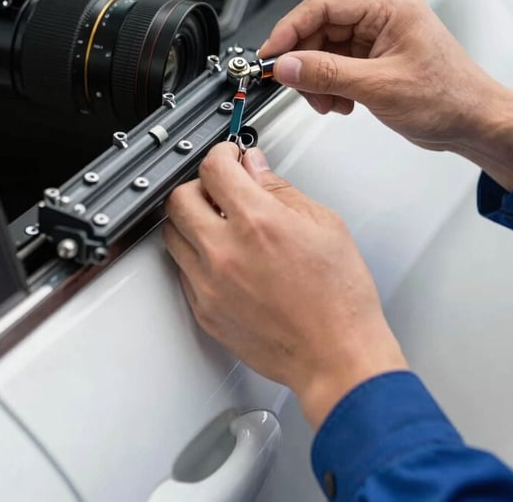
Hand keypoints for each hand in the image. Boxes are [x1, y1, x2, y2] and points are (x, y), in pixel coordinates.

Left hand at [163, 142, 407, 428]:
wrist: (336, 357)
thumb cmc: (339, 299)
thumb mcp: (324, 225)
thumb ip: (281, 190)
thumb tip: (255, 167)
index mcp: (258, 222)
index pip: (214, 168)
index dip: (221, 155)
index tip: (229, 158)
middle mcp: (225, 252)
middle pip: (179, 198)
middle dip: (200, 185)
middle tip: (220, 190)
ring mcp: (209, 284)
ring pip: (172, 234)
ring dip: (191, 221)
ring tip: (220, 225)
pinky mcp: (204, 311)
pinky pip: (182, 270)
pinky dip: (196, 256)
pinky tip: (223, 258)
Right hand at [259, 0, 512, 190]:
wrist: (474, 122)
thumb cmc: (448, 98)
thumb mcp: (379, 87)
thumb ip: (327, 74)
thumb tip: (286, 65)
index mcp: (388, 4)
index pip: (321, 5)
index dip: (289, 30)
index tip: (270, 55)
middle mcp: (381, 12)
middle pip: (318, 27)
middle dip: (304, 62)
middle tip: (296, 86)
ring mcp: (377, 33)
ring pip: (323, 48)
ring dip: (317, 78)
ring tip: (327, 102)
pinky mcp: (374, 54)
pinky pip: (335, 62)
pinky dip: (329, 84)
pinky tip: (341, 102)